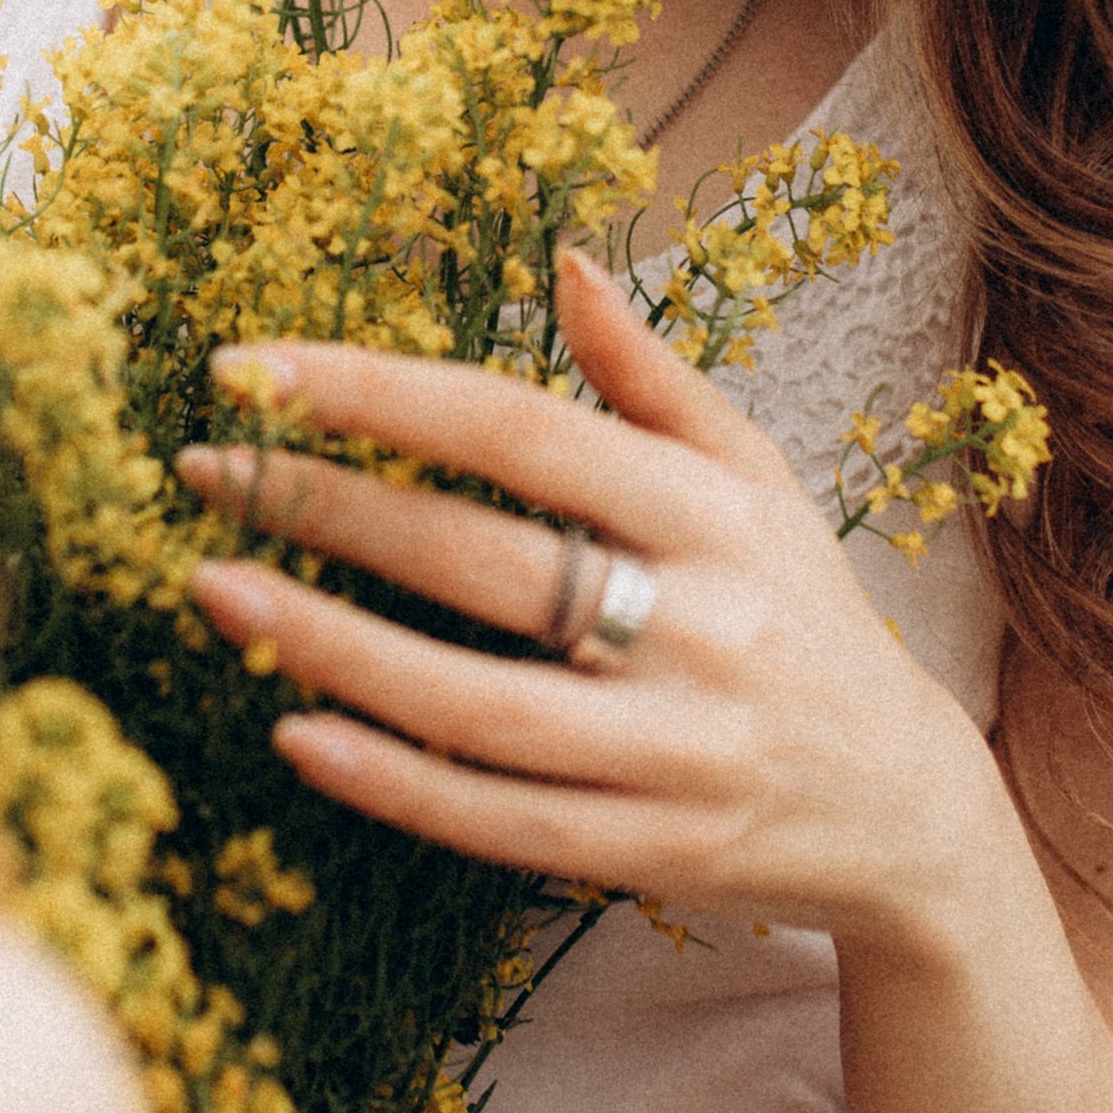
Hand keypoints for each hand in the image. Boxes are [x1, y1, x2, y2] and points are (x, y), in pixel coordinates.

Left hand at [181, 251, 1001, 943]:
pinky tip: (295, 733)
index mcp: (714, 513)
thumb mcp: (752, 477)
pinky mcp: (654, 851)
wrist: (908, 806)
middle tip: (204, 469)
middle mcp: (700, 627)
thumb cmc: (800, 609)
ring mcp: (676, 750)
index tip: (253, 365)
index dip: (381, 392)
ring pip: (479, 705)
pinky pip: (500, 820)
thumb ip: (650, 378)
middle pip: (485, 561)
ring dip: (332, 648)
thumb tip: (566, 261)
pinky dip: (393, 782)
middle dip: (329, 508)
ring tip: (213, 590)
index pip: (522, 431)